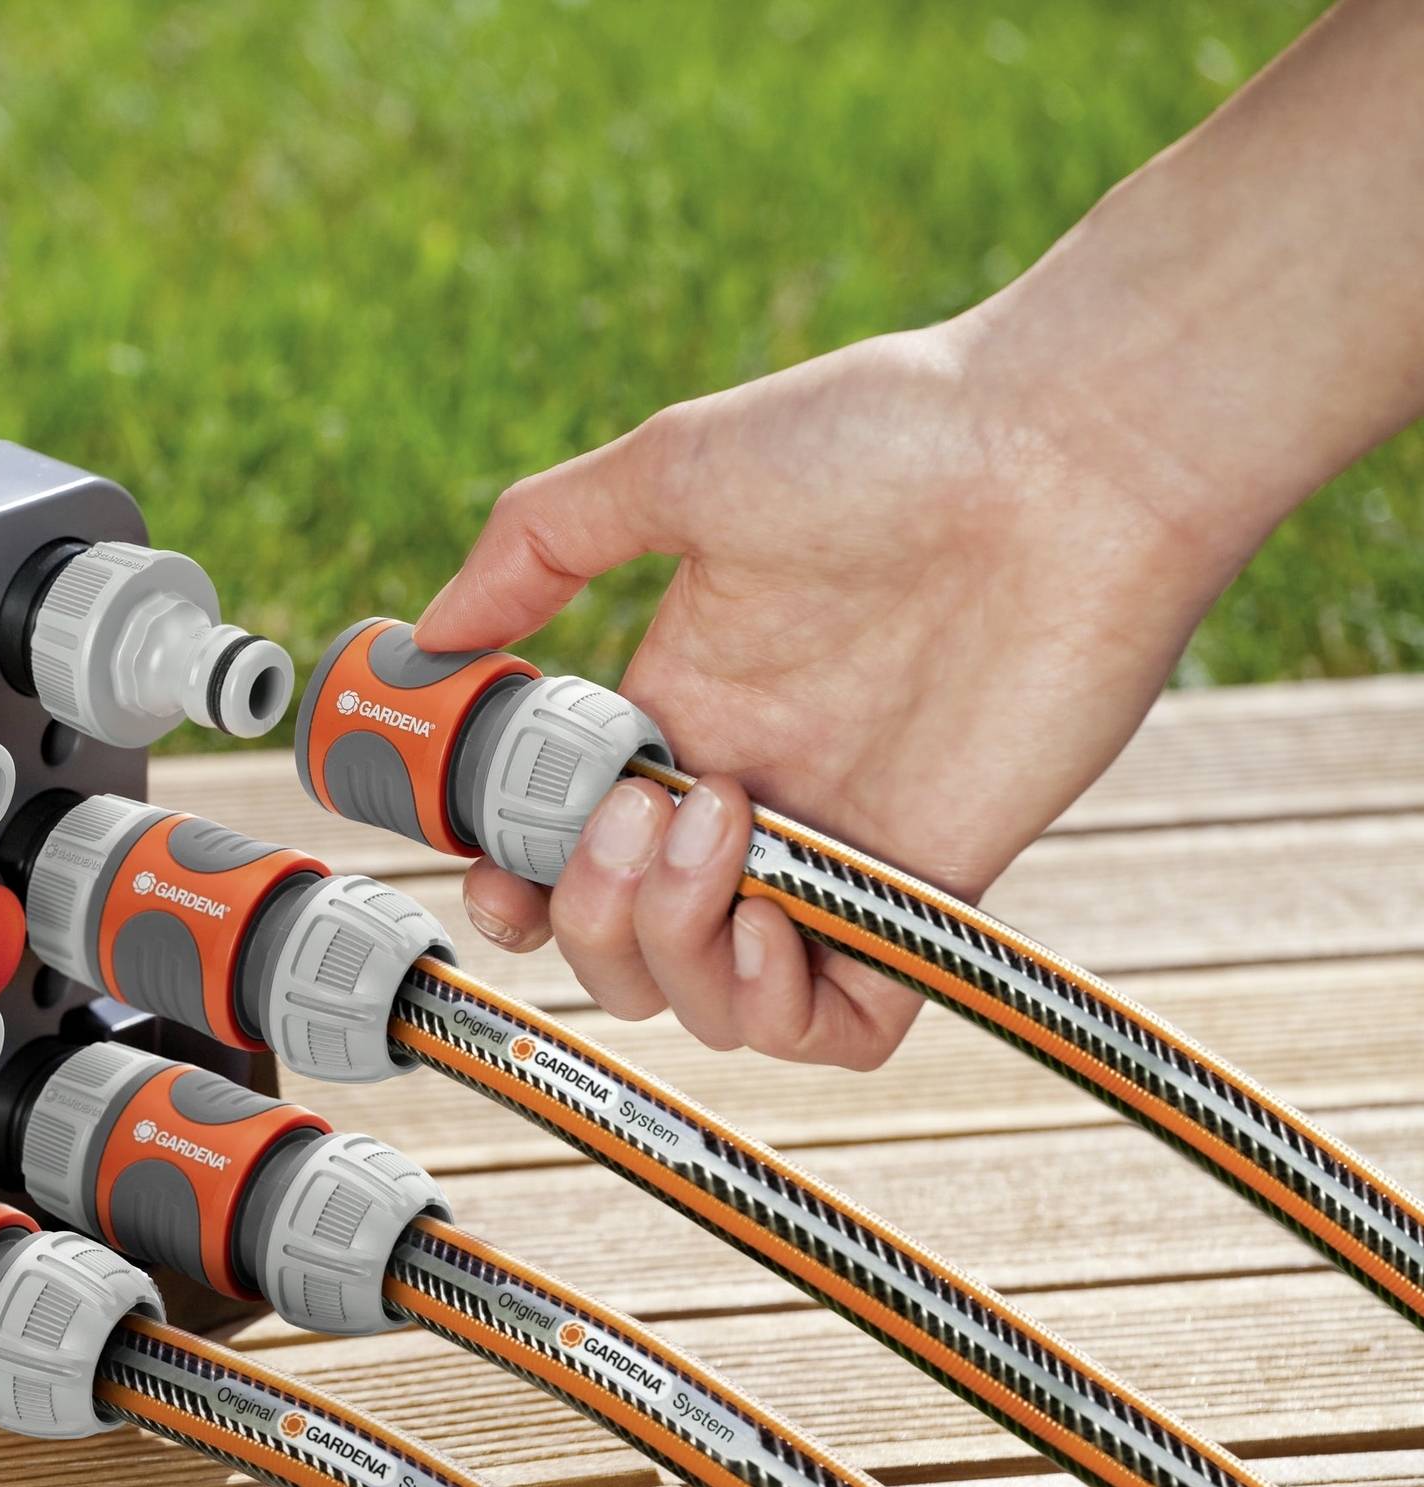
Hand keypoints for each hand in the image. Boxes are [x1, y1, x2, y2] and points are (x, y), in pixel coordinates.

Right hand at [418, 319, 1239, 1067]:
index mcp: (682, 716)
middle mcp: (749, 800)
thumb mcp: (676, 466)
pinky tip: (770, 919)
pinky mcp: (925, 892)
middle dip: (588, 917)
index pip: (566, 857)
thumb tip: (432, 633)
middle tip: (630, 812)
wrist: (1071, 451)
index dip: (516, 890)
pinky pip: (838, 1032)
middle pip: (622, 951)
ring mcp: (836, 854)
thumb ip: (538, 541)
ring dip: (672, 946)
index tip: (493, 870)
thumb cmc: (892, 436)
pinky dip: (779, 1007)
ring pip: (710, 1003)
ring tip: (714, 830)